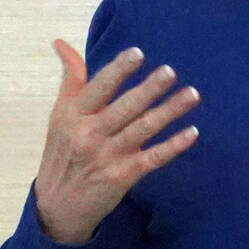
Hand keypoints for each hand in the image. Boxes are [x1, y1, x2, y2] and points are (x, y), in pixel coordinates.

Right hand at [33, 40, 199, 244]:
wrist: (56, 206)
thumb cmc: (62, 152)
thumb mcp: (59, 115)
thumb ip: (70, 79)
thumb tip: (61, 42)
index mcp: (73, 114)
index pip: (98, 87)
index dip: (118, 70)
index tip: (138, 53)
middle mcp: (90, 133)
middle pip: (125, 107)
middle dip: (149, 89)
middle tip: (171, 71)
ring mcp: (107, 156)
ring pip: (143, 129)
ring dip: (170, 111)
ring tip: (193, 94)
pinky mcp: (122, 176)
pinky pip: (153, 158)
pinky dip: (173, 146)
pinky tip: (192, 132)